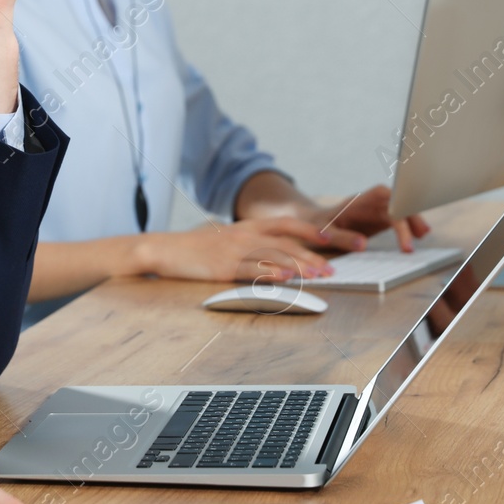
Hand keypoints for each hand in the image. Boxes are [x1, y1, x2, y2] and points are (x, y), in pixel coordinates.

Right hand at [134, 218, 352, 282]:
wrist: (165, 249)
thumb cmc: (198, 249)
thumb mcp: (228, 240)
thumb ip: (253, 244)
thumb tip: (281, 258)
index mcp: (249, 227)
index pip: (289, 224)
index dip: (314, 231)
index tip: (338, 238)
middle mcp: (245, 234)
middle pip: (288, 241)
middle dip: (317, 251)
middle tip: (338, 263)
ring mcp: (234, 250)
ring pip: (274, 255)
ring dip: (300, 265)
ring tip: (321, 274)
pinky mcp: (222, 267)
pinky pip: (250, 270)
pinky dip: (269, 274)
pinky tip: (284, 279)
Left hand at [306, 184, 429, 251]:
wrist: (313, 225)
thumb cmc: (317, 228)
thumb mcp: (324, 233)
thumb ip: (341, 238)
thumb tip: (363, 244)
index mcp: (359, 201)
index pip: (383, 195)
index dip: (397, 202)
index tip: (406, 214)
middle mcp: (372, 202)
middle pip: (397, 203)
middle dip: (410, 215)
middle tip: (420, 234)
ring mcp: (379, 210)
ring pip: (402, 211)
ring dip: (413, 221)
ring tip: (423, 235)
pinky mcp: (381, 220)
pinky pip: (399, 221)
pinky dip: (409, 228)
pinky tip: (419, 236)